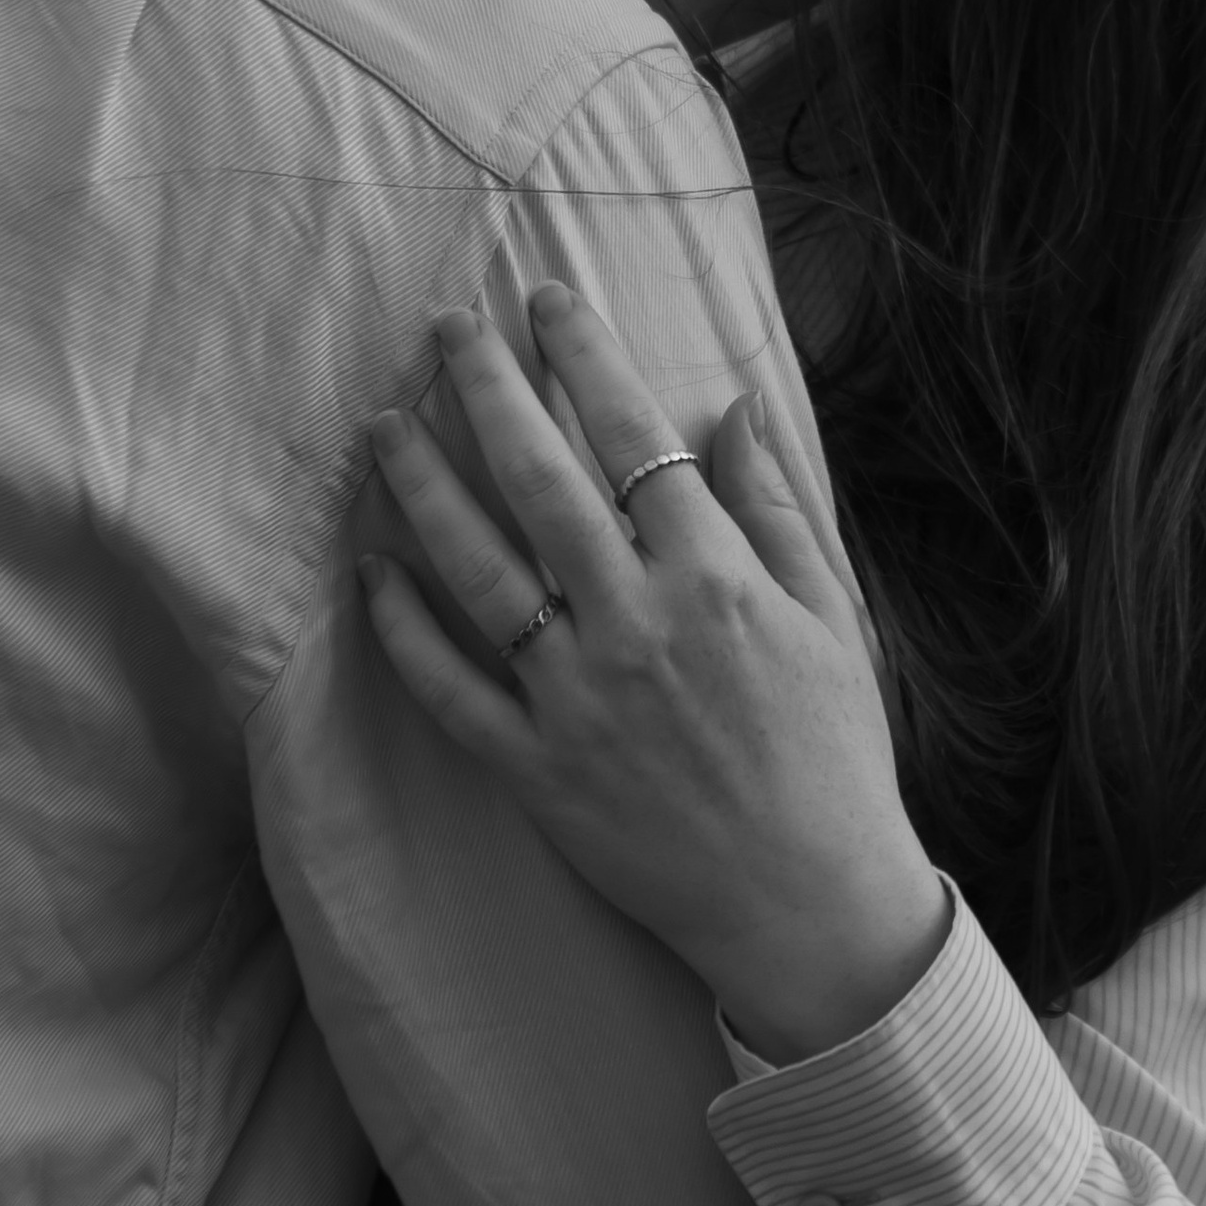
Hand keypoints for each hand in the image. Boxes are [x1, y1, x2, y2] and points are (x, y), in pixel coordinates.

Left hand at [360, 285, 951, 1064]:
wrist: (810, 905)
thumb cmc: (833, 758)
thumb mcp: (834, 619)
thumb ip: (777, 510)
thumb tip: (732, 409)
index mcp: (717, 578)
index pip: (635, 436)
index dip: (584, 357)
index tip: (544, 301)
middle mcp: (637, 623)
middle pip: (539, 479)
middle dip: (485, 389)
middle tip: (443, 328)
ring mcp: (578, 698)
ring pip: (477, 569)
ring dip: (422, 487)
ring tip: (382, 426)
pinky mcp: (539, 771)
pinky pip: (451, 689)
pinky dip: (404, 630)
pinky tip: (371, 571)